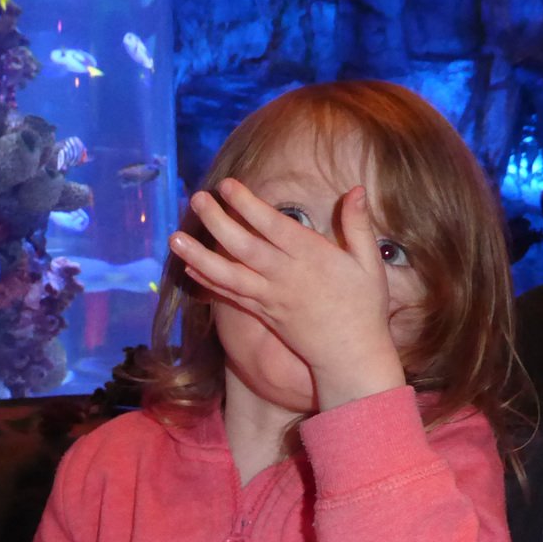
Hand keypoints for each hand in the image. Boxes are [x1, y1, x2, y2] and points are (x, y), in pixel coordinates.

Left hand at [169, 178, 406, 407]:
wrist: (350, 356)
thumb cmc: (363, 308)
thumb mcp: (369, 264)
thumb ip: (358, 225)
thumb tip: (355, 189)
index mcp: (311, 258)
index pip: (272, 226)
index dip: (247, 205)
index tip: (227, 185)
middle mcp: (284, 276)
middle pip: (243, 247)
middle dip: (217, 222)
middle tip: (196, 198)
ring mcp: (270, 297)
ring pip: (228, 275)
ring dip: (199, 256)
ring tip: (174, 238)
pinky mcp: (263, 313)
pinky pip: (230, 297)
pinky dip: (209, 283)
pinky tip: (189, 269)